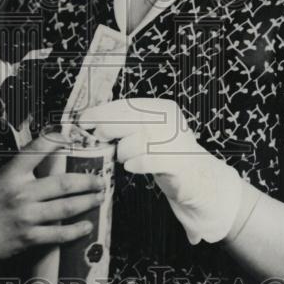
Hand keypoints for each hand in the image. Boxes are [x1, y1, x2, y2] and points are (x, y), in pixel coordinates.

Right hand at [0, 130, 105, 264]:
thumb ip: (19, 174)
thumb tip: (43, 167)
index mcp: (10, 174)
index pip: (37, 150)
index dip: (55, 140)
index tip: (69, 137)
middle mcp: (21, 192)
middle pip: (63, 183)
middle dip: (86, 181)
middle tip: (99, 179)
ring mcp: (26, 216)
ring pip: (67, 207)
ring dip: (87, 202)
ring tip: (98, 198)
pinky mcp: (29, 237)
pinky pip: (59, 233)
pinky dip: (76, 230)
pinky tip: (86, 226)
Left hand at [78, 98, 244, 244]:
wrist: (200, 178)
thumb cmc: (167, 154)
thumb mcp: (149, 131)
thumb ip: (127, 123)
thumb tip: (92, 121)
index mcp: (162, 108)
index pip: (126, 105)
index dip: (102, 112)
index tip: (84, 121)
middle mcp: (169, 120)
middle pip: (125, 120)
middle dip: (106, 130)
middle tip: (100, 140)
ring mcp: (174, 140)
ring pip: (130, 144)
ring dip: (123, 154)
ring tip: (129, 158)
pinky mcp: (176, 162)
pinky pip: (143, 162)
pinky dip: (134, 165)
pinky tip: (134, 166)